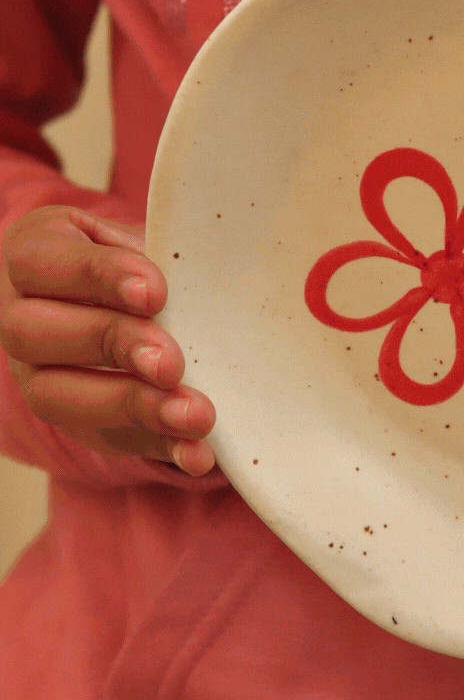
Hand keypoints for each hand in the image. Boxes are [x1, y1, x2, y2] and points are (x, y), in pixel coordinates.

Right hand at [1, 205, 216, 474]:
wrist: (121, 307)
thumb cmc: (127, 265)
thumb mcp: (135, 246)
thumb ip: (154, 256)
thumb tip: (208, 274)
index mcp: (34, 260)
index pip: (41, 263)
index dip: (97, 277)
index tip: (154, 292)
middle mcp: (19, 319)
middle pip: (33, 334)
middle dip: (111, 345)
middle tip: (171, 362)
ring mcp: (38, 377)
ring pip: (56, 398)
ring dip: (132, 407)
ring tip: (193, 414)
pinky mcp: (76, 423)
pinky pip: (107, 441)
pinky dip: (159, 447)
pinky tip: (197, 453)